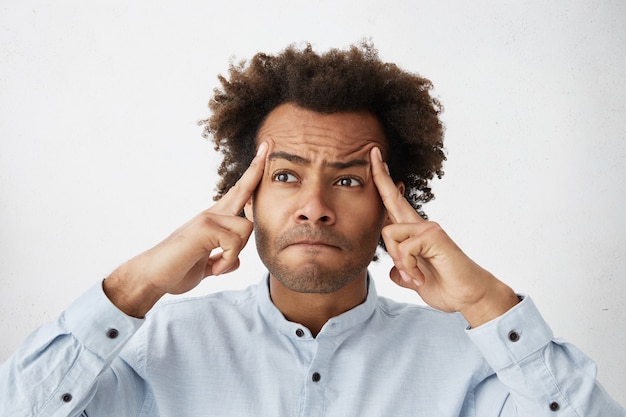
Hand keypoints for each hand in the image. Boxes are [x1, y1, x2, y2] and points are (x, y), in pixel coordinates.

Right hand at [104, 142, 268, 316]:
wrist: (151, 277)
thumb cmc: (176, 270)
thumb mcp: (206, 265)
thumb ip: (221, 259)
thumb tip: (234, 261)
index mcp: (214, 220)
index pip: (238, 195)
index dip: (251, 176)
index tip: (263, 154)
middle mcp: (211, 214)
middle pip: (242, 189)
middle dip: (257, 168)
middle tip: (268, 144)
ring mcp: (207, 219)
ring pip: (246, 228)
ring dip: (236, 253)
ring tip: (218, 266)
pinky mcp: (204, 228)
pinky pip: (234, 244)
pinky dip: (227, 262)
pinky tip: (214, 269)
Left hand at [370, 147, 517, 326]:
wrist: (471, 297)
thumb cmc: (446, 287)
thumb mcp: (415, 280)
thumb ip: (403, 272)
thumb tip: (394, 272)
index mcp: (414, 234)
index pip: (394, 205)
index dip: (384, 184)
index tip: (376, 160)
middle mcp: (421, 225)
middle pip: (392, 198)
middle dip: (380, 175)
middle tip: (373, 150)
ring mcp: (428, 228)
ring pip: (389, 233)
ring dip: (397, 260)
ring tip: (414, 275)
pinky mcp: (434, 236)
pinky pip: (403, 248)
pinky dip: (408, 267)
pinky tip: (420, 277)